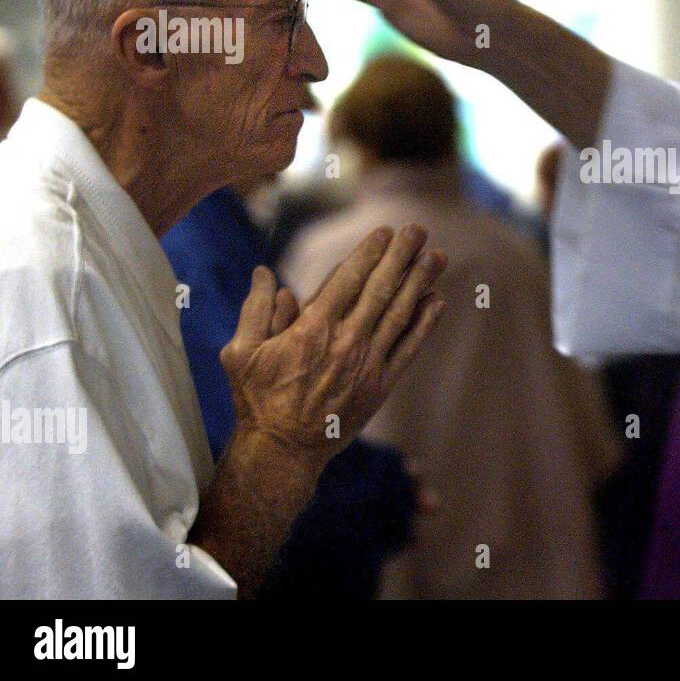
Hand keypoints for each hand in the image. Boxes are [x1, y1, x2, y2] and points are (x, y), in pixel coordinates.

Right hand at [220, 225, 446, 463]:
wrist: (282, 450)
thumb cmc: (257, 399)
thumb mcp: (241, 353)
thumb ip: (255, 310)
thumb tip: (266, 273)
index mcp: (311, 329)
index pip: (348, 280)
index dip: (369, 253)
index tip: (384, 231)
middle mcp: (345, 343)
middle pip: (380, 290)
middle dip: (401, 257)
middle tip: (417, 230)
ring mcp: (367, 365)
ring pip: (399, 315)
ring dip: (420, 283)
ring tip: (437, 256)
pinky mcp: (380, 386)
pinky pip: (408, 348)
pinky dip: (425, 325)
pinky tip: (438, 301)